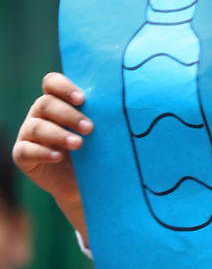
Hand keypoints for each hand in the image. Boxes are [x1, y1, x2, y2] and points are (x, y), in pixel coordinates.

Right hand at [13, 72, 90, 236]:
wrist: (83, 184)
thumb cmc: (93, 152)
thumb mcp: (99, 134)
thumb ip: (104, 118)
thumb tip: (131, 106)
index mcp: (57, 102)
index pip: (51, 83)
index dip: (64, 87)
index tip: (82, 99)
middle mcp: (40, 115)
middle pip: (45, 104)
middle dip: (68, 114)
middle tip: (90, 128)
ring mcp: (29, 135)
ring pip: (35, 127)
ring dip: (58, 134)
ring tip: (78, 144)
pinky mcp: (23, 156)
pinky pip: (26, 150)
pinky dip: (42, 153)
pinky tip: (58, 157)